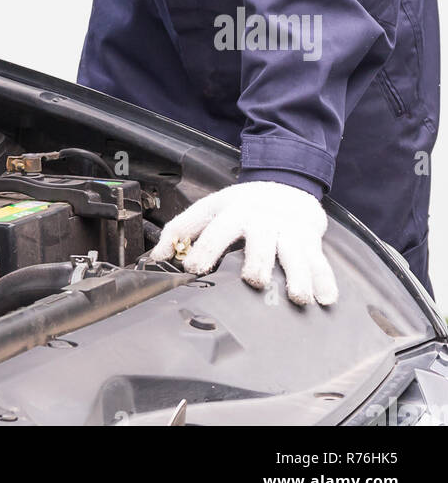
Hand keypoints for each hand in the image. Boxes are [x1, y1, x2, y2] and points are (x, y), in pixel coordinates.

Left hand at [150, 181, 337, 305]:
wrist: (287, 184)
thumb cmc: (244, 204)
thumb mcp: (211, 208)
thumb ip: (182, 230)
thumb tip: (155, 256)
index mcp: (235, 212)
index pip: (217, 230)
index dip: (204, 249)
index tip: (193, 269)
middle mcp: (263, 221)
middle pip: (261, 242)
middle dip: (258, 261)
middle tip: (254, 280)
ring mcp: (289, 231)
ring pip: (295, 254)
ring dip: (297, 275)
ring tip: (298, 297)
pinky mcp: (311, 241)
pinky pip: (320, 262)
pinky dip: (325, 280)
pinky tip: (326, 298)